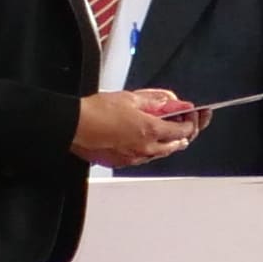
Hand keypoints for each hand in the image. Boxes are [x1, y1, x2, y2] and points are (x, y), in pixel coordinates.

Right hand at [71, 88, 202, 164]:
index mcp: (150, 130)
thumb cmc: (96, 112)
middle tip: (185, 127)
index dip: (190, 123)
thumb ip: (154, 101)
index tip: (190, 118)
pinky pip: (142, 158)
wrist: (72, 126)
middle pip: (175, 145)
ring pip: (159, 154)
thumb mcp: (130, 98)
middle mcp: (145, 147)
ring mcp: (133, 157)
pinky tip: (145, 144)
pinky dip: (149, 151)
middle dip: (182, 136)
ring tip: (168, 136)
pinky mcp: (120, 162)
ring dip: (167, 145)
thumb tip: (169, 102)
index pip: (182, 131)